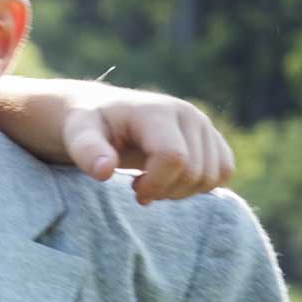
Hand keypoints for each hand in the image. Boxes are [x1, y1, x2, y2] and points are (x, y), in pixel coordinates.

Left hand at [59, 87, 234, 203]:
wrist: (101, 112)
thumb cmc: (87, 125)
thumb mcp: (77, 134)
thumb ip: (87, 151)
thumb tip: (104, 171)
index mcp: (156, 111)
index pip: (174, 158)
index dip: (156, 184)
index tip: (133, 189)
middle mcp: (187, 113)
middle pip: (196, 172)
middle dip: (166, 190)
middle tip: (138, 187)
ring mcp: (203, 124)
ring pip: (213, 176)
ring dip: (183, 191)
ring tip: (152, 182)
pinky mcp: (212, 138)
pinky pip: (224, 172)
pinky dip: (199, 186)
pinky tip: (171, 180)